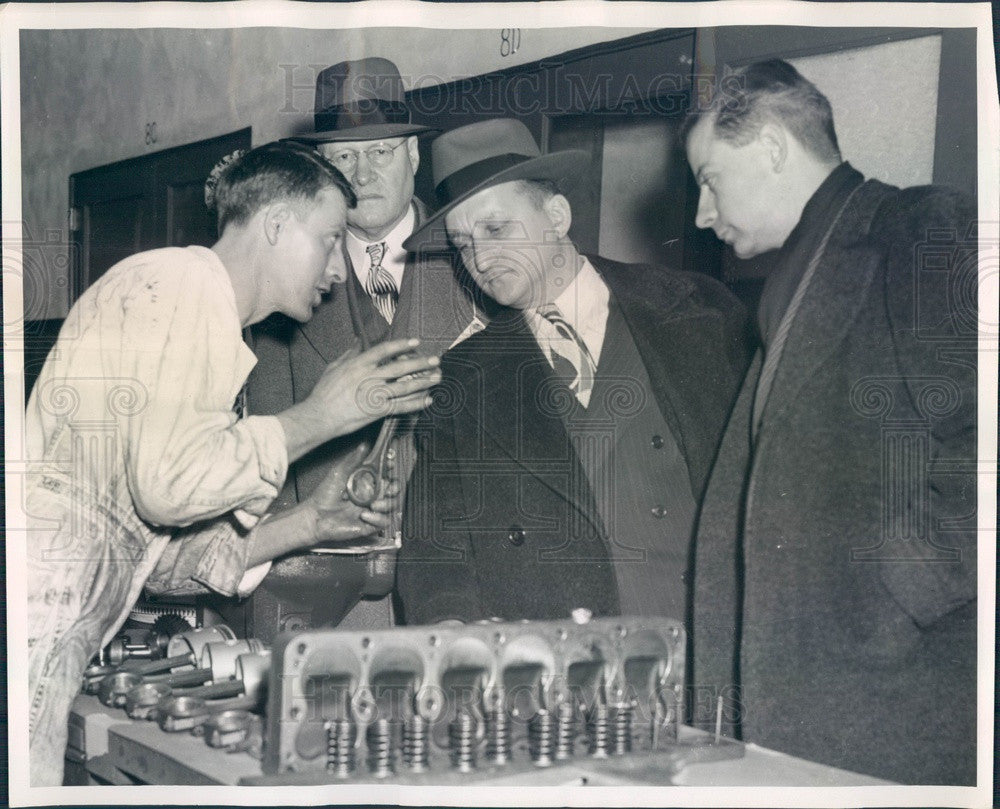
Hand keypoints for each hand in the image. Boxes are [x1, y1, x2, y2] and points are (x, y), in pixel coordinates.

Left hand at [306, 445, 397, 543]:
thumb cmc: (324, 494)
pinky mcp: (370, 524)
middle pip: (395, 490)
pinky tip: (365, 515)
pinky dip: (378, 519)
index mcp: (367, 482)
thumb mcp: (339, 472)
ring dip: (386, 504)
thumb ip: (353, 459)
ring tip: (372, 505)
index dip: (392, 468)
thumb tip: (365, 445)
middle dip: (395, 488)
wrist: (316, 516)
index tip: (390, 464)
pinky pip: (385, 521)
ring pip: (393, 505)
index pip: (386, 473)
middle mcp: (372, 495)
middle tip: (388, 489)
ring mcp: (372, 509)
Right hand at [307, 338, 440, 439]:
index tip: (416, 342)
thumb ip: (349, 354)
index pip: (385, 350)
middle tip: (436, 360)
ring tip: (437, 377)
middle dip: (420, 363)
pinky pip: (401, 406)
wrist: (319, 416)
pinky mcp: (377, 410)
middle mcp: (369, 376)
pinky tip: (428, 400)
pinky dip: (416, 403)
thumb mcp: (333, 367)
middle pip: (400, 367)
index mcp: (359, 364)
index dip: (402, 345)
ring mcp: (374, 394)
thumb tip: (356, 341)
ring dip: (423, 381)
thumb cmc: (324, 393)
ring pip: (405, 385)